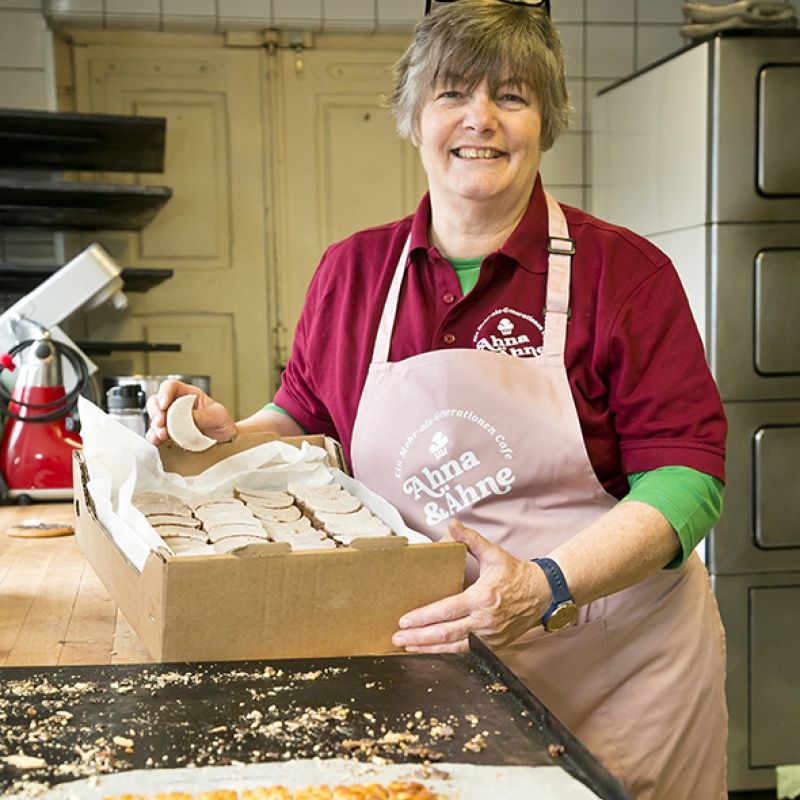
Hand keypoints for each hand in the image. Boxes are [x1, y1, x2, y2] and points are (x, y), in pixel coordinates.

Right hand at [145, 379, 236, 444]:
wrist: (226, 439)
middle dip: (156, 411)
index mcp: (189, 395)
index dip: (164, 393)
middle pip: (157, 401)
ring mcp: (172, 419)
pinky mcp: (169, 433)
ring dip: (155, 426)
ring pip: (154, 417)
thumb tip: (189, 418)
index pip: (171, 387)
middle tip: (161, 422)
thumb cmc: (222, 422)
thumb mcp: (218, 415)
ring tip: (162, 434)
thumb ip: (204, 416)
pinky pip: (156, 432)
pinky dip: (153, 436)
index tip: (164, 405)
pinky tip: (156, 439)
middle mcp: (177, 405)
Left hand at [391, 519, 550, 653]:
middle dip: (419, 637)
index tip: (404, 620)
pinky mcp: (495, 646)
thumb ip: (470, 539)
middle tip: (397, 638)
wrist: (543, 593)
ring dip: (430, 649)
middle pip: (446, 633)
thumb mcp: (493, 553)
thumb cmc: (516, 573)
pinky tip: (432, 651)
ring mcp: (491, 636)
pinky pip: (468, 652)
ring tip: (408, 648)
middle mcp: (485, 620)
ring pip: (455, 648)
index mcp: (482, 597)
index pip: (446, 611)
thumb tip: (452, 522)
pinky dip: (448, 653)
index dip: (424, 617)